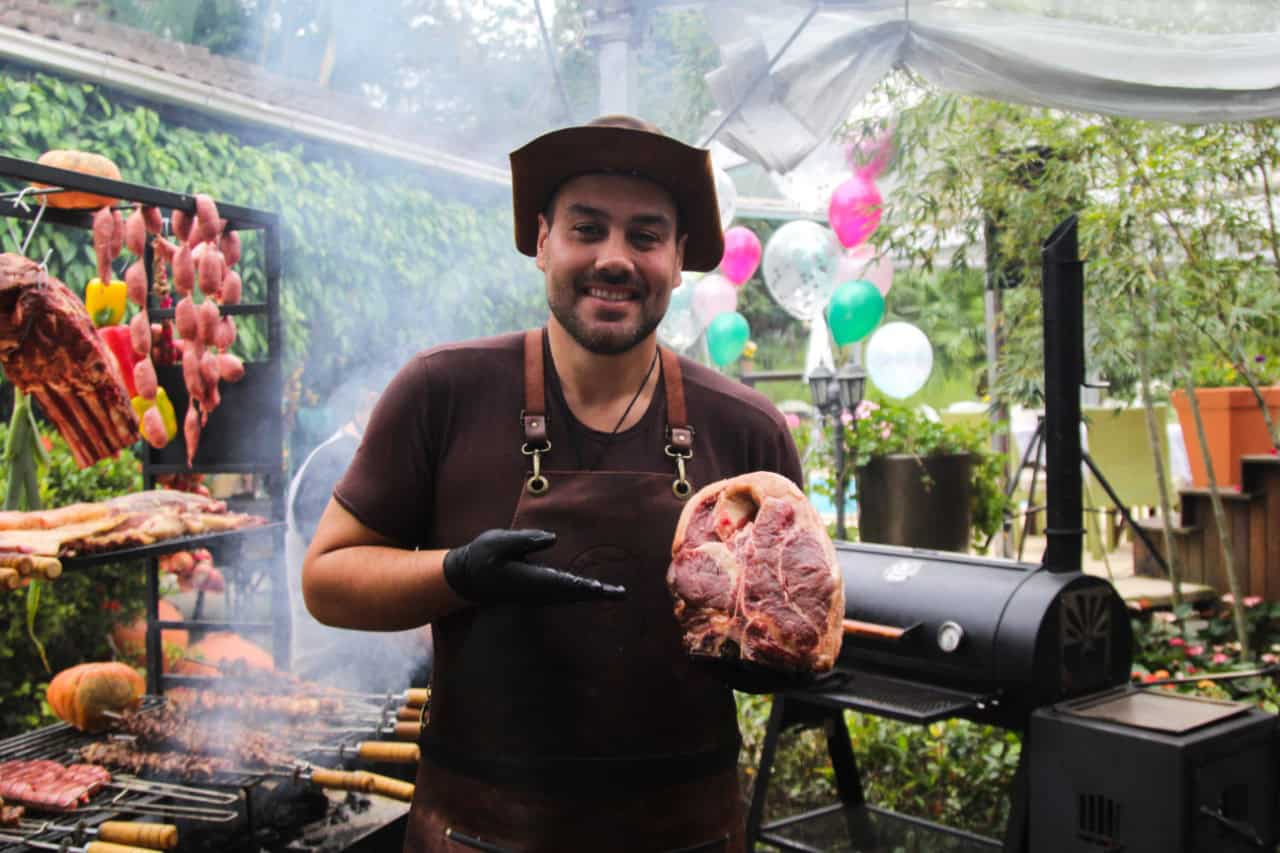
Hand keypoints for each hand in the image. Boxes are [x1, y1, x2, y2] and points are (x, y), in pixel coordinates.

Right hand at [442, 529, 625, 605]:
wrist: (468, 579)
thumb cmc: (482, 557)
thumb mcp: (498, 542)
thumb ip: (525, 540)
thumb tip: (552, 538)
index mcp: (530, 579)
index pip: (562, 583)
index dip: (583, 585)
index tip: (601, 587)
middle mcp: (537, 591)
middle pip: (572, 594)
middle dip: (597, 594)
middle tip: (621, 594)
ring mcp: (537, 595)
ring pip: (569, 597)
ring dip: (591, 595)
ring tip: (614, 593)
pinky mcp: (536, 593)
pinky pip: (563, 595)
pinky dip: (579, 593)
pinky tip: (591, 590)